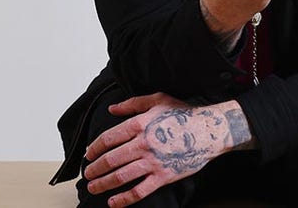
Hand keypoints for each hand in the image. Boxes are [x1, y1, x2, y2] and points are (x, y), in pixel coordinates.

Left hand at [82, 93, 253, 206]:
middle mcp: (143, 144)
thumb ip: (132, 104)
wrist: (210, 130)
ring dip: (103, 184)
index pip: (107, 138)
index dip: (94, 148)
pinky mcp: (163, 176)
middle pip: (110, 159)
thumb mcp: (158, 100)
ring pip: (120, 176)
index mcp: (140, 124)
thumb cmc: (185, 114)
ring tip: (93, 187)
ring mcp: (153, 162)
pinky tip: (113, 202)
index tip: (89, 154)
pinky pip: (139, 191)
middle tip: (87, 173)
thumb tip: (112, 109)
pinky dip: (123, 199)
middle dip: (94, 168)